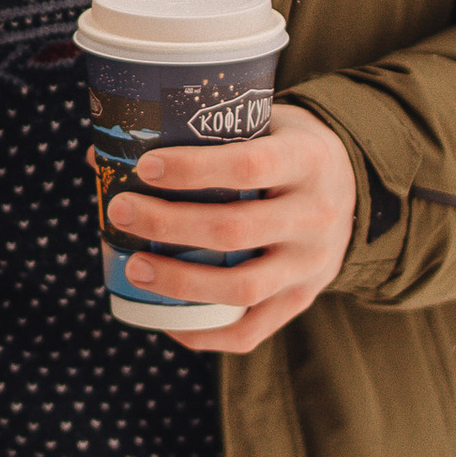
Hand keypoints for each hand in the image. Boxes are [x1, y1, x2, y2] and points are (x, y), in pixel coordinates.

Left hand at [109, 101, 359, 355]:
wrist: (353, 185)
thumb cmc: (283, 146)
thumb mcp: (261, 122)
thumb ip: (197, 132)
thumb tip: (102, 156)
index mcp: (308, 160)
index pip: (249, 166)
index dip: (193, 169)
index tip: (144, 167)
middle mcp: (316, 216)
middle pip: (235, 230)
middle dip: (168, 224)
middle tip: (121, 212)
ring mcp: (311, 265)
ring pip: (242, 288)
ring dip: (179, 283)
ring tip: (133, 267)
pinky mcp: (302, 300)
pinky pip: (252, 331)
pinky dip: (204, 334)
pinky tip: (165, 320)